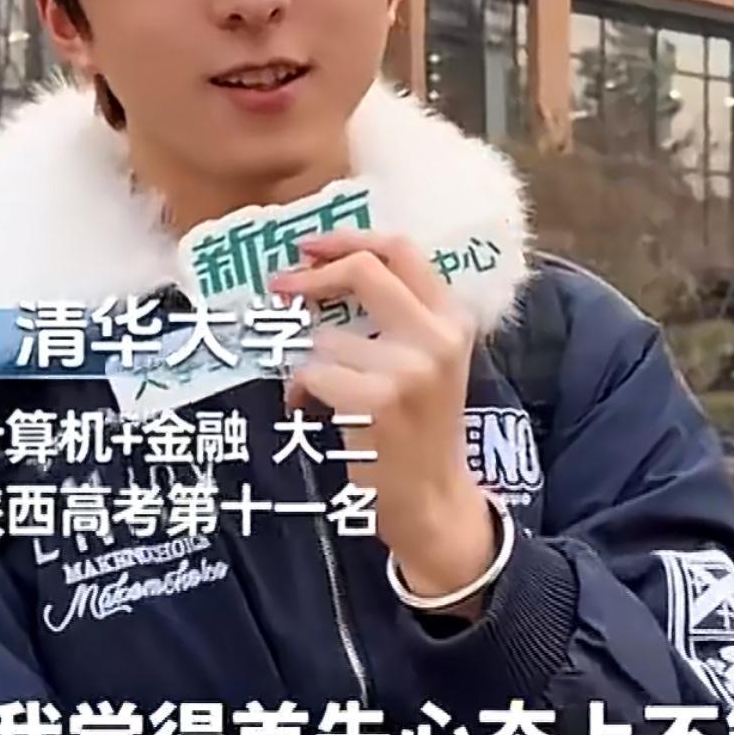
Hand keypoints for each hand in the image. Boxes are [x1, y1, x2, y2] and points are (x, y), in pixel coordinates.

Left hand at [268, 231, 495, 597]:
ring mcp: (410, 368)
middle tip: (280, 287)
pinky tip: (312, 410)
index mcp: (453, 317)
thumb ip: (395, 313)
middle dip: (312, 276)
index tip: (308, 245)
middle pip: (364, 271)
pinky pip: (313, 373)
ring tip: (321, 392)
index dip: (348, 238)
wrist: (431, 496)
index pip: (401, 249)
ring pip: (325, 337)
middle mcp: (438, 336)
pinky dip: (299, 390)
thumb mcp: (429, 358)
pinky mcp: (378, 400)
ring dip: (308, 362)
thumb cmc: (417, 424)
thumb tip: (317, 268)